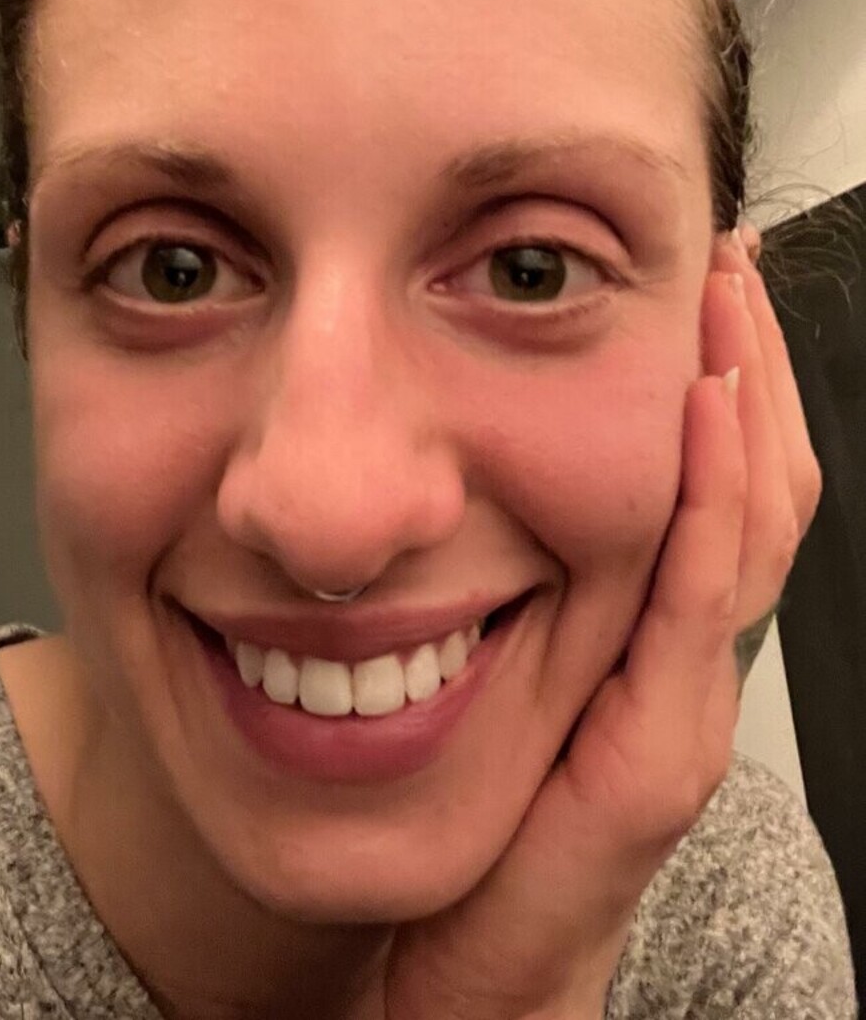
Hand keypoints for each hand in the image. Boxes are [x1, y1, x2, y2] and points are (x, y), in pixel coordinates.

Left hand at [381, 230, 821, 1019]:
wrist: (456, 961)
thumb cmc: (472, 818)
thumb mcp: (500, 668)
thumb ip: (507, 583)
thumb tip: (458, 476)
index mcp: (647, 631)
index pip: (718, 481)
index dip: (727, 379)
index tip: (702, 281)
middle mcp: (683, 657)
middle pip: (755, 485)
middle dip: (750, 363)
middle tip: (730, 261)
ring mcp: (682, 700)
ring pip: (751, 525)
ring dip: (745, 400)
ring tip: (729, 302)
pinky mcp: (656, 750)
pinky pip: (699, 599)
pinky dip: (709, 495)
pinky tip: (701, 408)